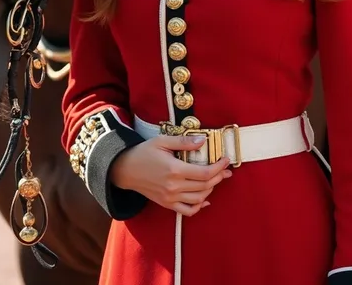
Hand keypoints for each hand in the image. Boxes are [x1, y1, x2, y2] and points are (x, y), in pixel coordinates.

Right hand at [110, 134, 231, 215]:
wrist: (125, 170)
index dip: (219, 167)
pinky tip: (205, 199)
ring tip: (216, 179)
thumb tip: (203, 140)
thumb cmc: (143, 152)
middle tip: (225, 169)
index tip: (226, 160)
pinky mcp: (166, 204)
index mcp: (175, 170)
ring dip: (211, 190)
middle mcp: (174, 187)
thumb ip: (183, 142)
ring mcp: (170, 198)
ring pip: (199, 199)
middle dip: (219, 177)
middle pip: (205, 186)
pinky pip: (187, 211)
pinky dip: (199, 207)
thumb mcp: (162, 141)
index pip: (204, 172)